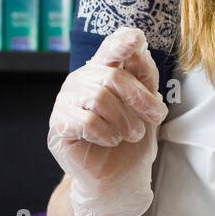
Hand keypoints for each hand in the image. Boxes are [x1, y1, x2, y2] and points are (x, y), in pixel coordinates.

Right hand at [47, 27, 169, 215]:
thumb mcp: (147, 105)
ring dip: (124, 120)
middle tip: (156, 117)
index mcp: (103, 71)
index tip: (136, 38)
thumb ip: (143, 76)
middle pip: (112, 76)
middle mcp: (81, 80)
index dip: (121, 42)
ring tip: (132, 134)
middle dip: (140, 98)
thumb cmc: (133, 139)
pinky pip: (86, 121)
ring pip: (99, 99)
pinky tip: (111, 140)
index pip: (109, 48)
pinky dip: (106, 133)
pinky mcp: (58, 125)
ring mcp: (66, 101)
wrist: (120, 177)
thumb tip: (138, 48)